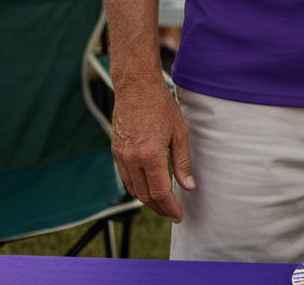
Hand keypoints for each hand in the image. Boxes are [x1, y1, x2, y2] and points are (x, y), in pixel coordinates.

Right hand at [111, 75, 194, 221]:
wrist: (136, 87)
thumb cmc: (161, 105)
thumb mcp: (179, 132)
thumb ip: (182, 161)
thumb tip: (188, 186)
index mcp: (151, 156)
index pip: (160, 192)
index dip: (170, 208)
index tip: (178, 216)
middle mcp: (132, 160)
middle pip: (145, 195)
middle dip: (159, 208)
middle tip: (171, 213)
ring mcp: (121, 156)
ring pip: (133, 189)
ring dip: (147, 199)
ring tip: (162, 202)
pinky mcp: (115, 151)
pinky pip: (126, 177)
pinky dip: (136, 186)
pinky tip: (147, 185)